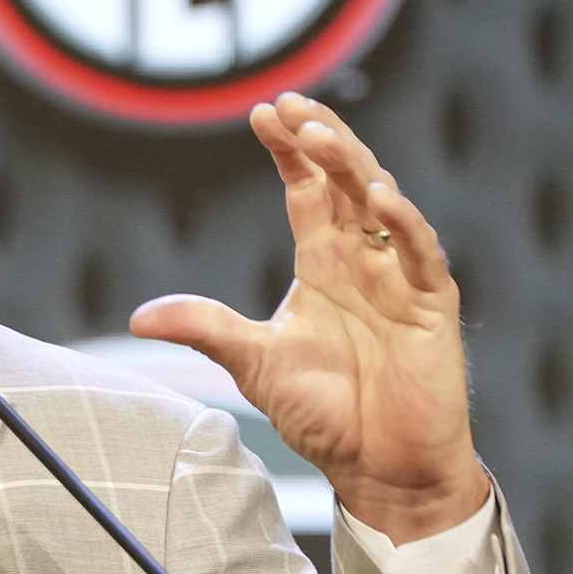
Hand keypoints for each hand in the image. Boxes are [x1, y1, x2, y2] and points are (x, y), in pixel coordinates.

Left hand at [130, 93, 487, 542]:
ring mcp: (400, 278)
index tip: (261, 112)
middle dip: (319, 140)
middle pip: (344, 180)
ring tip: (321, 135)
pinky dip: (404, 223)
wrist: (380, 469)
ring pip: (383, 202)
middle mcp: (363, 260)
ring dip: (354, 166)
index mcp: (324, 263)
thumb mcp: (253, 364)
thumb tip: (141, 318)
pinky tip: (380, 198)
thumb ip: (206, 329)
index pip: (306, 188)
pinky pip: (421, 253)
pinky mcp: (432, 305)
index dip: (287, 150)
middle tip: (290, 104)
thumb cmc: (326, 414)